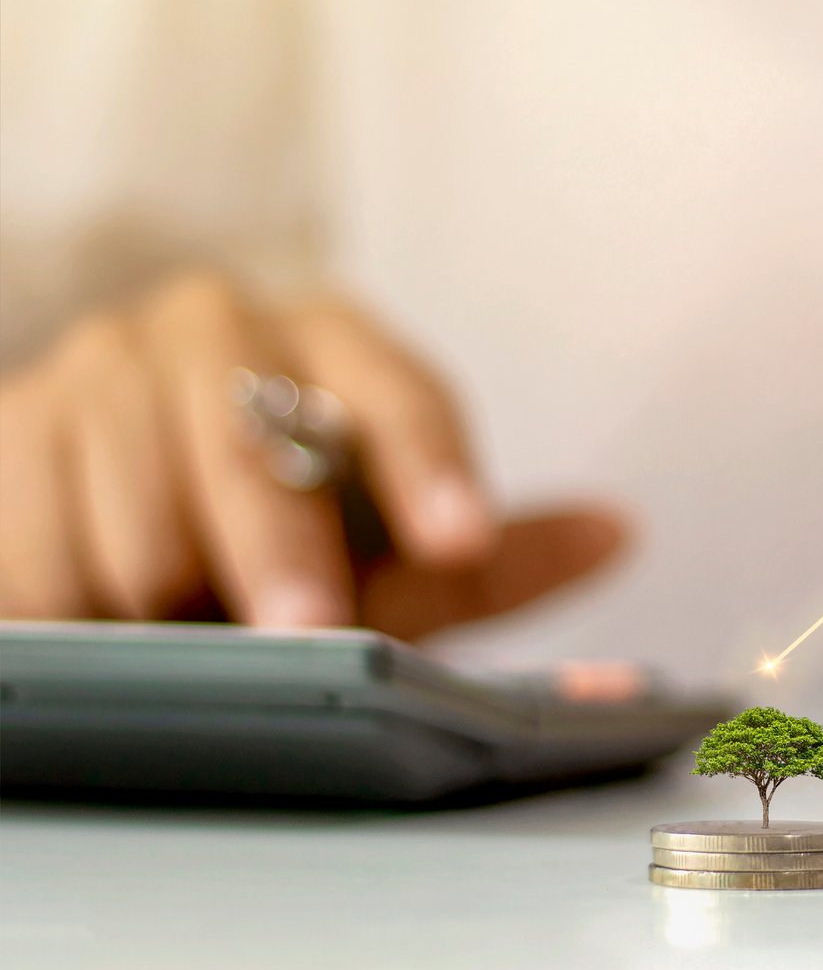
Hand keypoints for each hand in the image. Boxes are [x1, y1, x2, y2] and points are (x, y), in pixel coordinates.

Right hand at [0, 272, 625, 638]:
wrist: (108, 493)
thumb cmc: (280, 530)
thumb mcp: (388, 551)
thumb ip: (491, 558)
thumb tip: (616, 534)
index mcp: (334, 341)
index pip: (399, 395)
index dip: (430, 470)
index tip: (460, 540)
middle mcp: (218, 326)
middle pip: (250, 443)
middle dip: (282, 551)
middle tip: (310, 633)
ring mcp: (104, 366)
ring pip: (139, 501)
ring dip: (169, 596)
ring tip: (189, 643)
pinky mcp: (12, 425)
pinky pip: (40, 538)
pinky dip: (75, 606)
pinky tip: (102, 635)